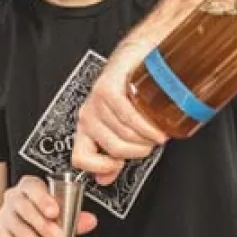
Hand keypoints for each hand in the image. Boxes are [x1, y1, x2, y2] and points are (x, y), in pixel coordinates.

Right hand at [0, 175, 97, 236]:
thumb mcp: (59, 210)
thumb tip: (90, 221)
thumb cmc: (42, 213)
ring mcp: (5, 216)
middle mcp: (14, 198)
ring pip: (20, 233)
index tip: (54, 212)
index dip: (43, 200)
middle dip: (44, 228)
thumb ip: (74, 216)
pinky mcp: (1, 235)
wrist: (19, 225)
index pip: (33, 188)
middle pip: (25, 210)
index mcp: (29, 186)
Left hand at [71, 42, 168, 184]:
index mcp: (87, 128)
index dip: (101, 168)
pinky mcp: (108, 87)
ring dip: (147, 138)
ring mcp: (96, 101)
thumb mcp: (122, 129)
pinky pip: (127, 116)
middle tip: (151, 144)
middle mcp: (88, 116)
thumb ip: (112, 157)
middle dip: (139, 151)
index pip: (79, 158)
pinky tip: (156, 127)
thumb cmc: (133, 92)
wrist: (140, 56)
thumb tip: (105, 180)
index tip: (120, 164)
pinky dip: (146, 126)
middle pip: (113, 148)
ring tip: (157, 132)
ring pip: (123, 133)